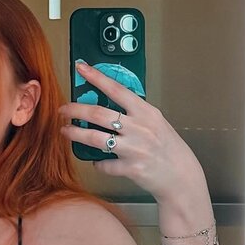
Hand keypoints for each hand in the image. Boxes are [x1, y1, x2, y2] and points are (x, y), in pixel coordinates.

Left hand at [58, 60, 204, 200]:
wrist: (182, 176)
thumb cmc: (168, 148)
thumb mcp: (156, 122)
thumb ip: (135, 113)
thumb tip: (108, 104)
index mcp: (146, 112)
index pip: (117, 90)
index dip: (97, 77)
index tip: (81, 68)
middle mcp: (140, 128)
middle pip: (99, 114)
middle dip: (75, 110)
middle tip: (63, 109)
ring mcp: (135, 149)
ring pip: (95, 139)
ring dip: (76, 134)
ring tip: (65, 131)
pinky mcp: (131, 168)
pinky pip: (104, 164)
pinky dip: (98, 163)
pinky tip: (97, 161)